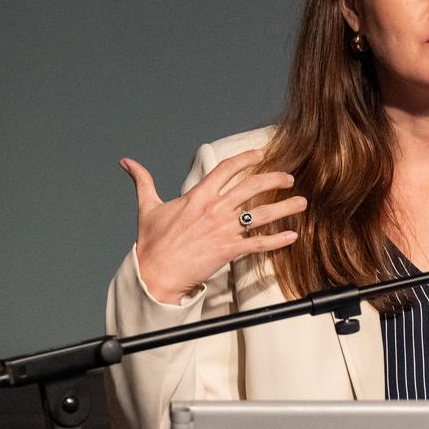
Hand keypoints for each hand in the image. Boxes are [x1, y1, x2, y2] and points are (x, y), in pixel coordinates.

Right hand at [120, 149, 306, 303]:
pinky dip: (277, 240)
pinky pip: (259, 244)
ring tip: (302, 202)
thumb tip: (127, 163)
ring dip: (285, 208)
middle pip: (251, 187)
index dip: (245, 158)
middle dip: (274, 179)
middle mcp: (215, 210)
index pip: (226, 169)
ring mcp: (224, 230)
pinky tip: (292, 236)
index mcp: (198, 196)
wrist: (155, 274)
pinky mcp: (229, 251)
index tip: (259, 154)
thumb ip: (143, 181)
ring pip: (261, 215)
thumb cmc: (152, 243)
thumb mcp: (148, 207)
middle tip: (289, 177)